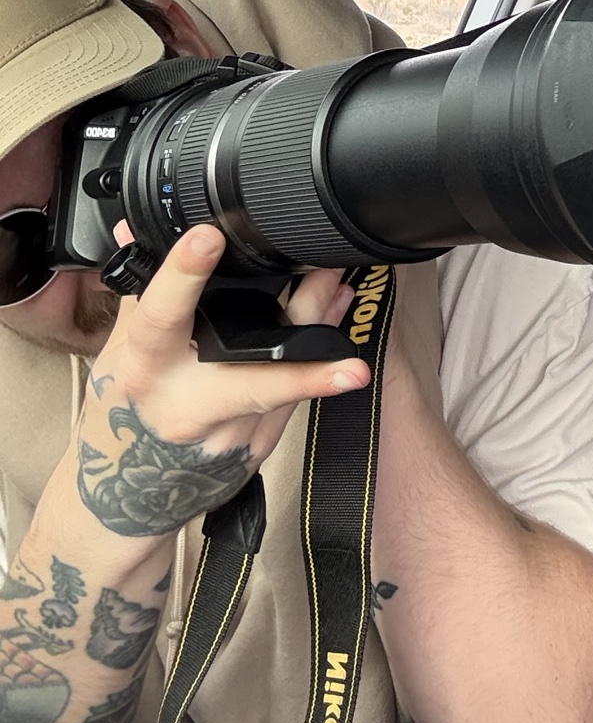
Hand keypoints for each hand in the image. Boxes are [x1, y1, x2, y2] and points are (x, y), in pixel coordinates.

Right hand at [73, 227, 369, 539]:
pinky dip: (320, 351)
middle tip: (332, 281)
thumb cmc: (126, 413)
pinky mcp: (261, 443)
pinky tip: (337, 314)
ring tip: (343, 285)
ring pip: (287, 376)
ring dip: (322, 327)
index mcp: (145, 370)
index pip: (160, 317)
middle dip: (298, 326)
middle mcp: (190, 403)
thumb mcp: (120, 353)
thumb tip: (136, 229)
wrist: (132, 494)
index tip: (207, 238)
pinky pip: (298, 391)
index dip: (182, 277)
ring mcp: (231, 430)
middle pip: (252, 365)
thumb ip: (141, 291)